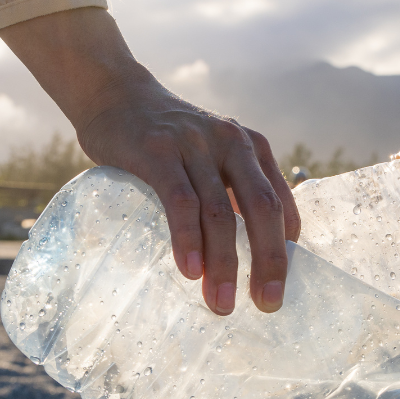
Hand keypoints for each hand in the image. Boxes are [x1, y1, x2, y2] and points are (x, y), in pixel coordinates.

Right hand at [0, 8, 299, 316]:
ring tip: (221, 305)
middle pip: (262, 209)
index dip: (285, 250)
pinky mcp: (157, 151)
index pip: (281, 205)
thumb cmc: (166, 140)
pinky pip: (180, 201)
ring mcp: (195, 145)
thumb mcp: (211, 156)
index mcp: (253, 149)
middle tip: (267, 305)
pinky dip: (188, 238)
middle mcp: (232, 143)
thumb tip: (245, 257)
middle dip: (270, 262)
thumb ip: (230, 191)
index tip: (280, 289)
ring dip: (224, 264)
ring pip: (220, 213)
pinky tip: (190, 271)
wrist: (114, 93)